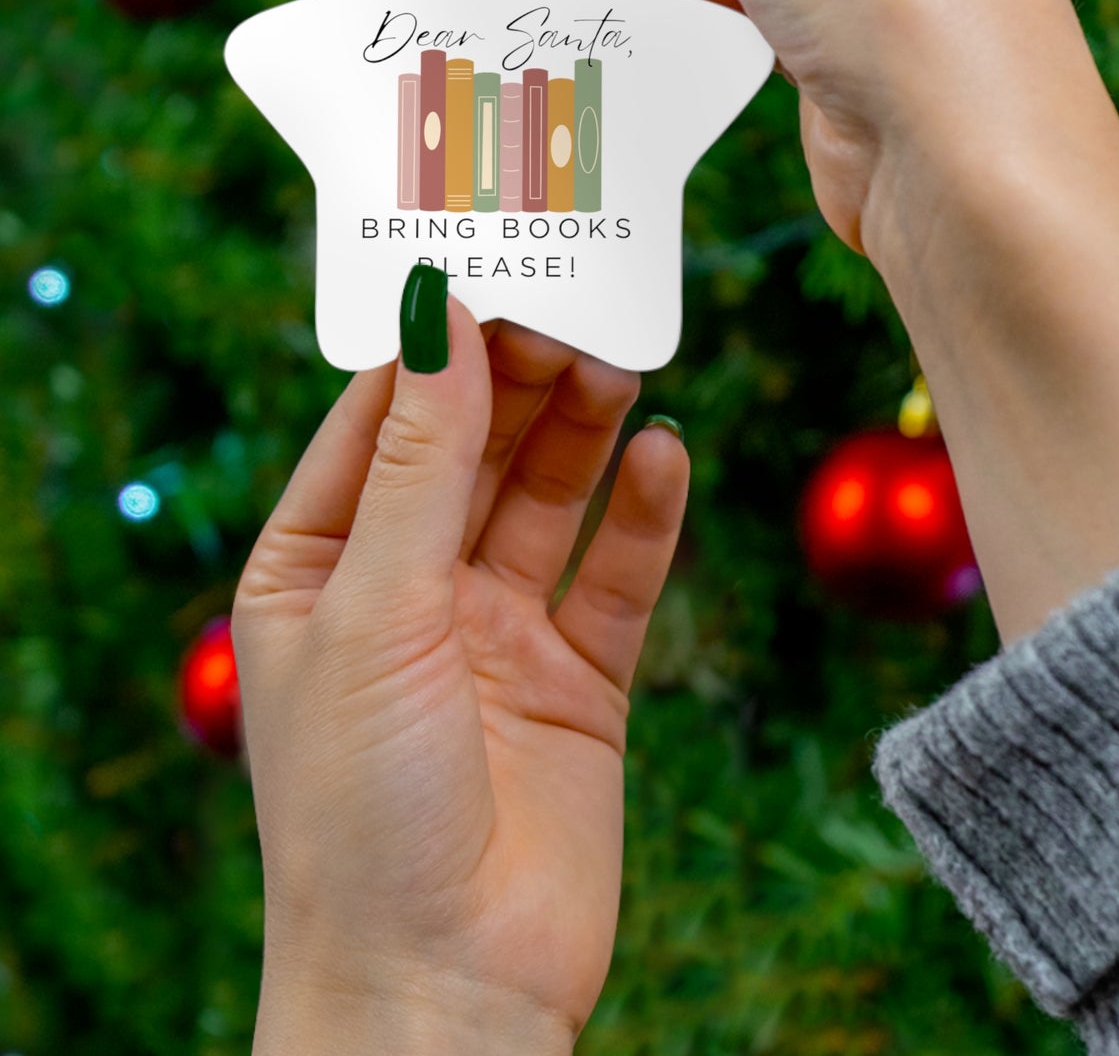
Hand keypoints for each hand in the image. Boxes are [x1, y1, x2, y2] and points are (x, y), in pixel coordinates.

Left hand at [232, 293, 687, 1050]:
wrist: (445, 989)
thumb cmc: (361, 810)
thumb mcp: (374, 611)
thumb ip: (417, 463)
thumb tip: (436, 317)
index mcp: (319, 570)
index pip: (378, 423)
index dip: (431, 347)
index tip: (487, 268)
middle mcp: (408, 591)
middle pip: (473, 449)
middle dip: (520, 379)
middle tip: (576, 306)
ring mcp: (497, 634)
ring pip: (549, 498)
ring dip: (584, 430)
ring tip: (622, 363)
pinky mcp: (579, 679)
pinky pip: (616, 576)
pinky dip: (644, 515)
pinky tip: (666, 456)